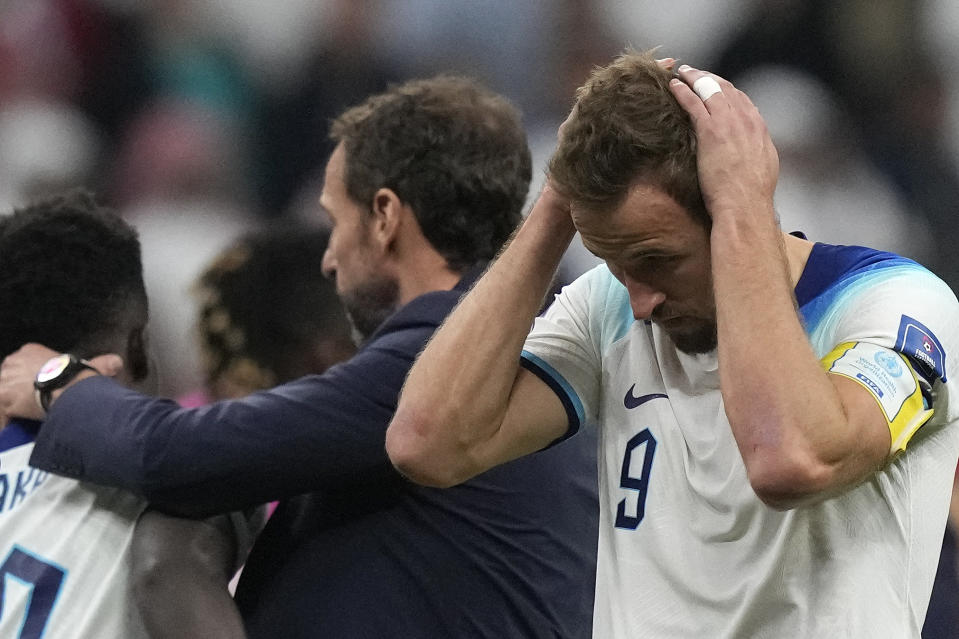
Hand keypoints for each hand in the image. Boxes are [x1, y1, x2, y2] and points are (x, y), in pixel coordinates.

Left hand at [0, 343, 123, 419]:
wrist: (70, 389)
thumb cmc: (79, 377)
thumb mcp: (90, 367)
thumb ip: (101, 364)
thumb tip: (117, 361)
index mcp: (30, 351)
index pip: (21, 366)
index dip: (29, 380)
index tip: (36, 391)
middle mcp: (13, 361)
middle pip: (8, 379)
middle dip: (17, 391)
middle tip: (31, 404)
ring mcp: (6, 378)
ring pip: (4, 394)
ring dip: (11, 406)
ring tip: (22, 418)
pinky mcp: (3, 396)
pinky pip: (1, 412)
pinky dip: (6, 420)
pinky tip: (15, 426)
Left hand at [669, 65, 778, 221]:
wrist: (745, 205)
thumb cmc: (750, 198)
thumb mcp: (761, 170)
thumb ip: (754, 155)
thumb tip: (749, 155)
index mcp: (759, 129)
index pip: (742, 100)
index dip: (726, 90)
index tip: (715, 87)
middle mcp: (746, 120)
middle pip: (727, 89)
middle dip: (710, 78)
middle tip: (695, 73)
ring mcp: (729, 123)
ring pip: (710, 89)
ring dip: (694, 78)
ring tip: (682, 73)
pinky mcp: (711, 130)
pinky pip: (694, 102)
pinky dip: (683, 91)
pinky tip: (673, 85)